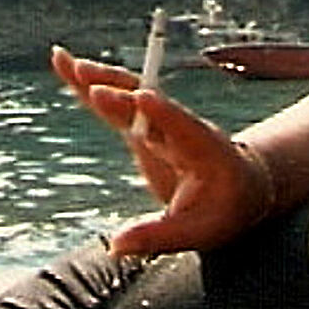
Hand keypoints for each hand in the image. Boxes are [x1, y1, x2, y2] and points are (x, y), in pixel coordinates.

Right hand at [49, 46, 272, 256]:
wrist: (242, 189)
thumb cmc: (226, 211)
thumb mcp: (200, 232)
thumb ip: (159, 236)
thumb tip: (115, 246)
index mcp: (205, 151)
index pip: (184, 129)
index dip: (163, 113)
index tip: (144, 97)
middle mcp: (183, 130)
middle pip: (151, 108)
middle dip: (123, 97)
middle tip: (94, 86)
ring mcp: (162, 125)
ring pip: (131, 95)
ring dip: (102, 80)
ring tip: (67, 62)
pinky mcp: (142, 127)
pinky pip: (116, 103)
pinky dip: (92, 86)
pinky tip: (66, 65)